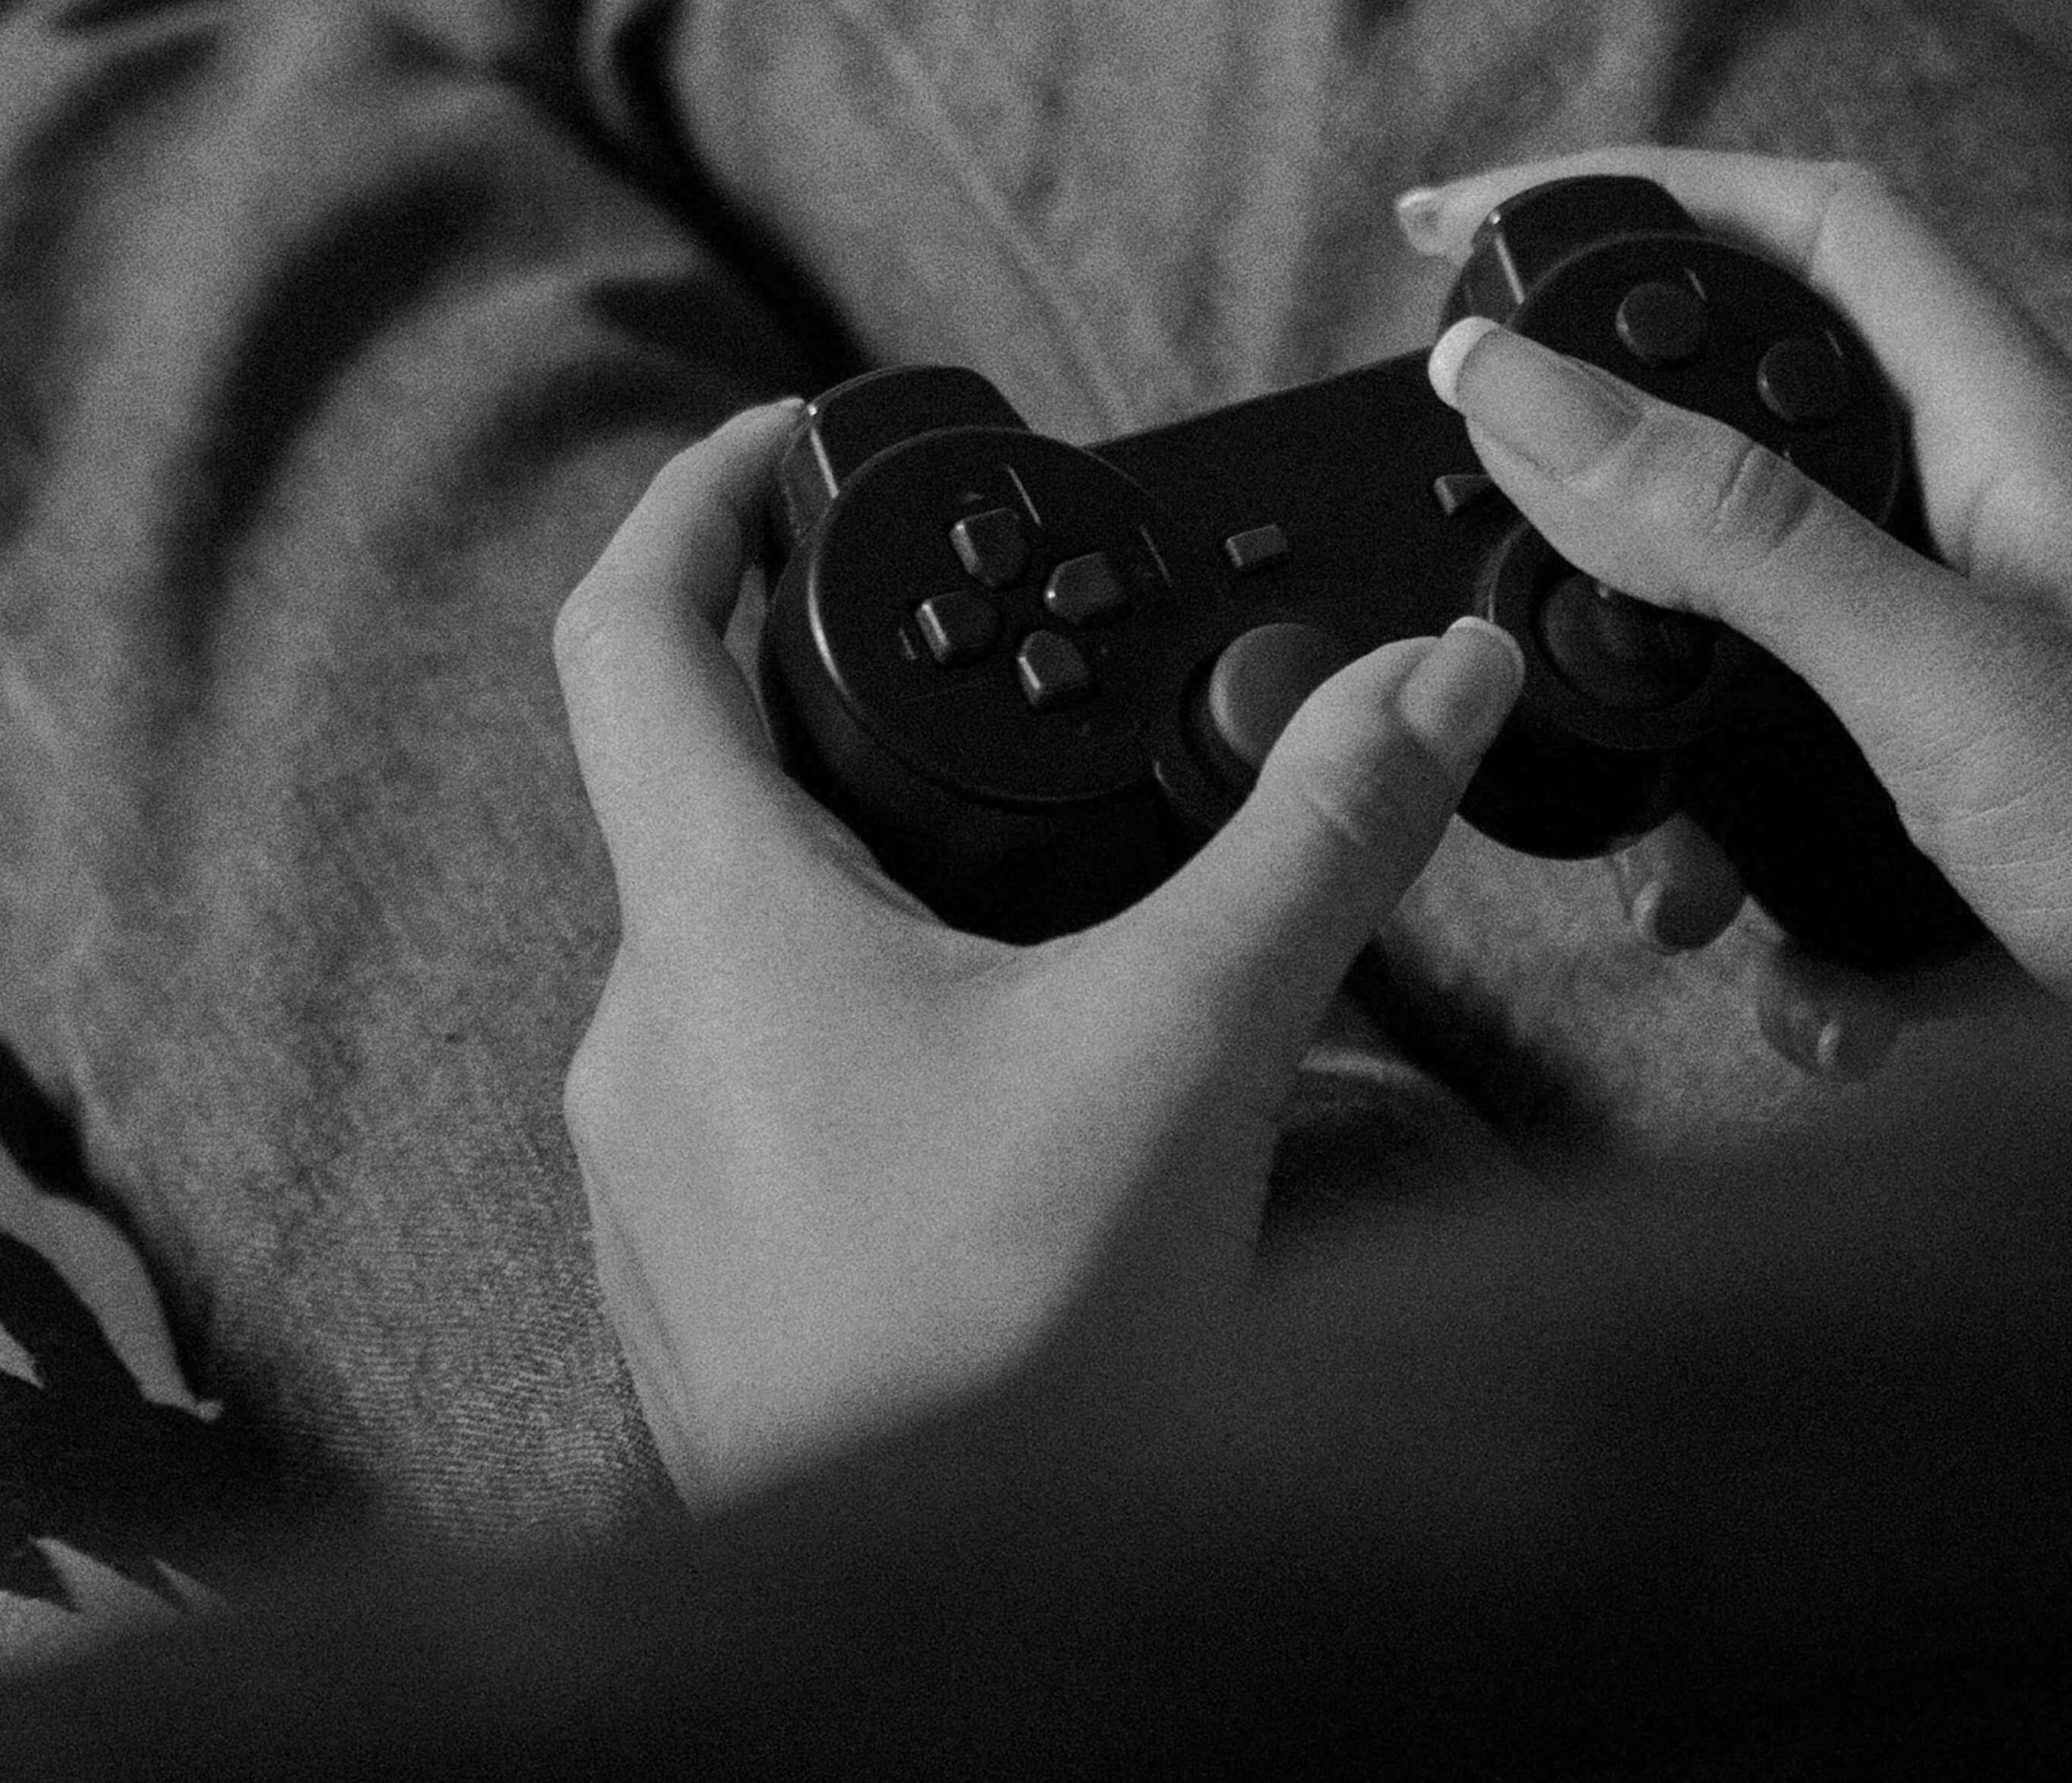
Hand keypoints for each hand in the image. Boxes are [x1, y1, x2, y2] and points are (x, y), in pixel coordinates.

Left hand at [553, 401, 1526, 1499]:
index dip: (704, 494)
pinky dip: (870, 1040)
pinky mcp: (691, 1282)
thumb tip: (1443, 668)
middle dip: (845, 713)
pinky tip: (1003, 1086)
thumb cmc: (1014, 1340)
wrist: (938, 1638)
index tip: (797, 433)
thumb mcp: (1197, 1042)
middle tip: (979, 660)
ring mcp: (648, 1173)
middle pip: (702, 793)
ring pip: (741, 959)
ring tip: (1029, 887)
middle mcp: (643, 1032)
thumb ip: (1322, 834)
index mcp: (712, 923)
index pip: (628, 630)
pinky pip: (758, 1098)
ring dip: (870, 896)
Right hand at [1405, 149, 2071, 1046]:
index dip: (1640, 190)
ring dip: (1690, 765)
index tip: (1468, 225)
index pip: (1813, 226)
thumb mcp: (1946, 685)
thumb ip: (1735, 532)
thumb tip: (1527, 387)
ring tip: (1666, 887)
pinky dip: (1792, 910)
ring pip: (1772, 649)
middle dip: (1611, 507)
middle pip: (1761, 431)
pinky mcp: (2005, 804)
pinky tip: (1812, 996)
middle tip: (1486, 559)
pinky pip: (1836, 811)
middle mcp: (2014, 525)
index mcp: (2023, 438)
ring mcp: (2011, 665)